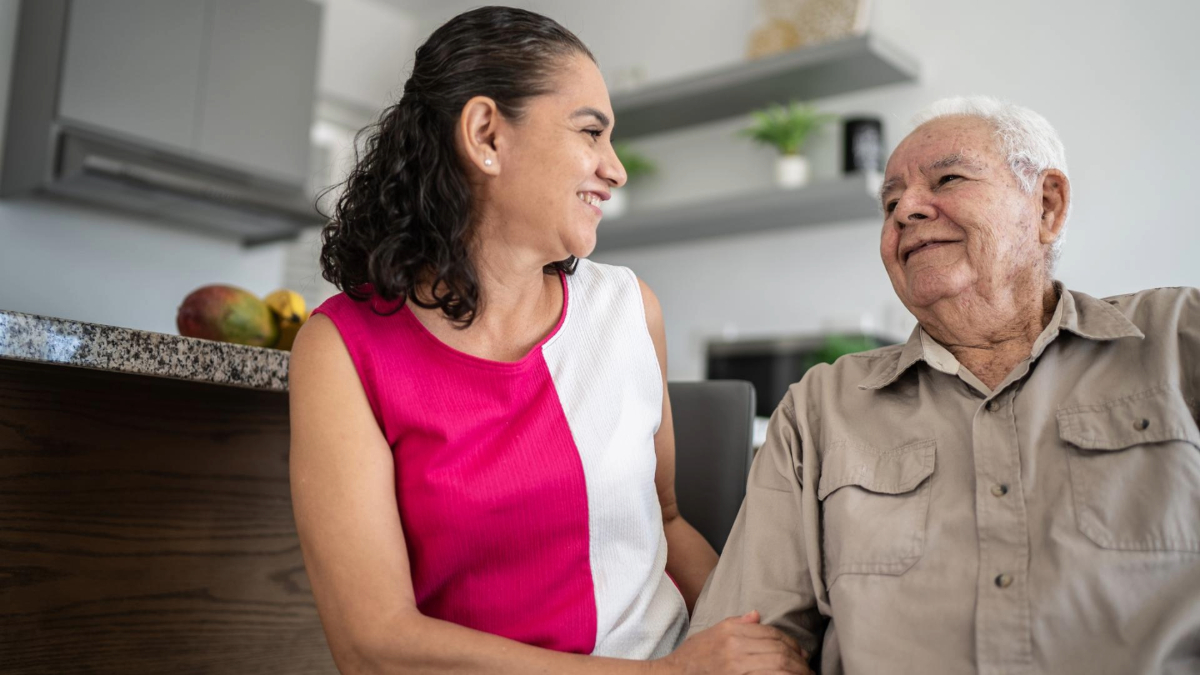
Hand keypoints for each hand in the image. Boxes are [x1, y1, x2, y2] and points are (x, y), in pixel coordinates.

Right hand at [657, 610, 811, 674]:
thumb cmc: (692, 658)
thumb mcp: (712, 634)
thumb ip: (736, 623)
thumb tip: (756, 615)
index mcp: (731, 632)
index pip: (771, 634)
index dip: (790, 643)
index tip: (800, 652)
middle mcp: (735, 648)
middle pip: (779, 650)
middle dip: (798, 660)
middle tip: (807, 667)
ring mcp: (737, 668)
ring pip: (778, 666)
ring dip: (797, 672)